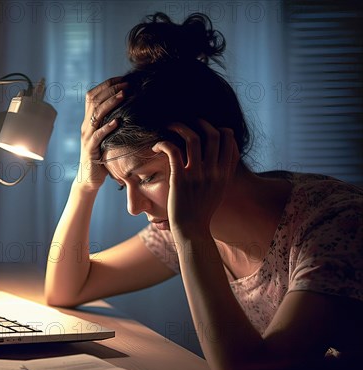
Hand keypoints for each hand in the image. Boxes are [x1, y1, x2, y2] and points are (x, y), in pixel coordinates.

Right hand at [76, 77, 126, 191]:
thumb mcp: (105, 136)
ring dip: (110, 103)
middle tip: (126, 84)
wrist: (89, 177)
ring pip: (96, 115)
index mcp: (88, 120)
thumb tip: (128, 108)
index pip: (92, 96)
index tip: (121, 79)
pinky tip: (117, 121)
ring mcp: (87, 137)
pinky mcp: (91, 149)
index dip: (105, 85)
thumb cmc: (101, 156)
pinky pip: (98, 135)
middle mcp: (85, 126)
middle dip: (110, 90)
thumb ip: (110, 122)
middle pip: (94, 101)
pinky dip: (107, 127)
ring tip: (123, 95)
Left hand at [152, 119, 238, 235]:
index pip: (229, 142)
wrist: (192, 231)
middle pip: (213, 135)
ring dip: (180, 127)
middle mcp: (213, 172)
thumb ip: (221, 174)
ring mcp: (197, 175)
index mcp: (224, 174)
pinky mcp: (179, 179)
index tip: (207, 129)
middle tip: (187, 122)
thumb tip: (220, 159)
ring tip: (170, 126)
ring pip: (193, 139)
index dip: (219, 129)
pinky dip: (163, 143)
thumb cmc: (201, 212)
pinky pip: (173, 151)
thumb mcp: (218, 191)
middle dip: (200, 123)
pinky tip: (156, 146)